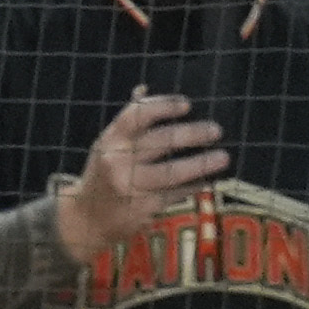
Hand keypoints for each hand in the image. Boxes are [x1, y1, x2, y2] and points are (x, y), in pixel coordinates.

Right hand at [51, 85, 230, 254]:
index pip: (138, 115)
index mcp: (111, 140)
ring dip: (201, 164)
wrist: (85, 220)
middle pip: (162, 141)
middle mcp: (119, 161)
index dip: (164, 106)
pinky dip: (193, 186)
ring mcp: (131, 186)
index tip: (187, 105)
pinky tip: (206, 181)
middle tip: (216, 130)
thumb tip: (143, 88)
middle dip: (193, 134)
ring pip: (173, 172)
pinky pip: (175, 194)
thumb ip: (128, 122)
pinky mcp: (143, 208)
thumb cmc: (102, 176)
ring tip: (223, 157)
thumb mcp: (107, 146)